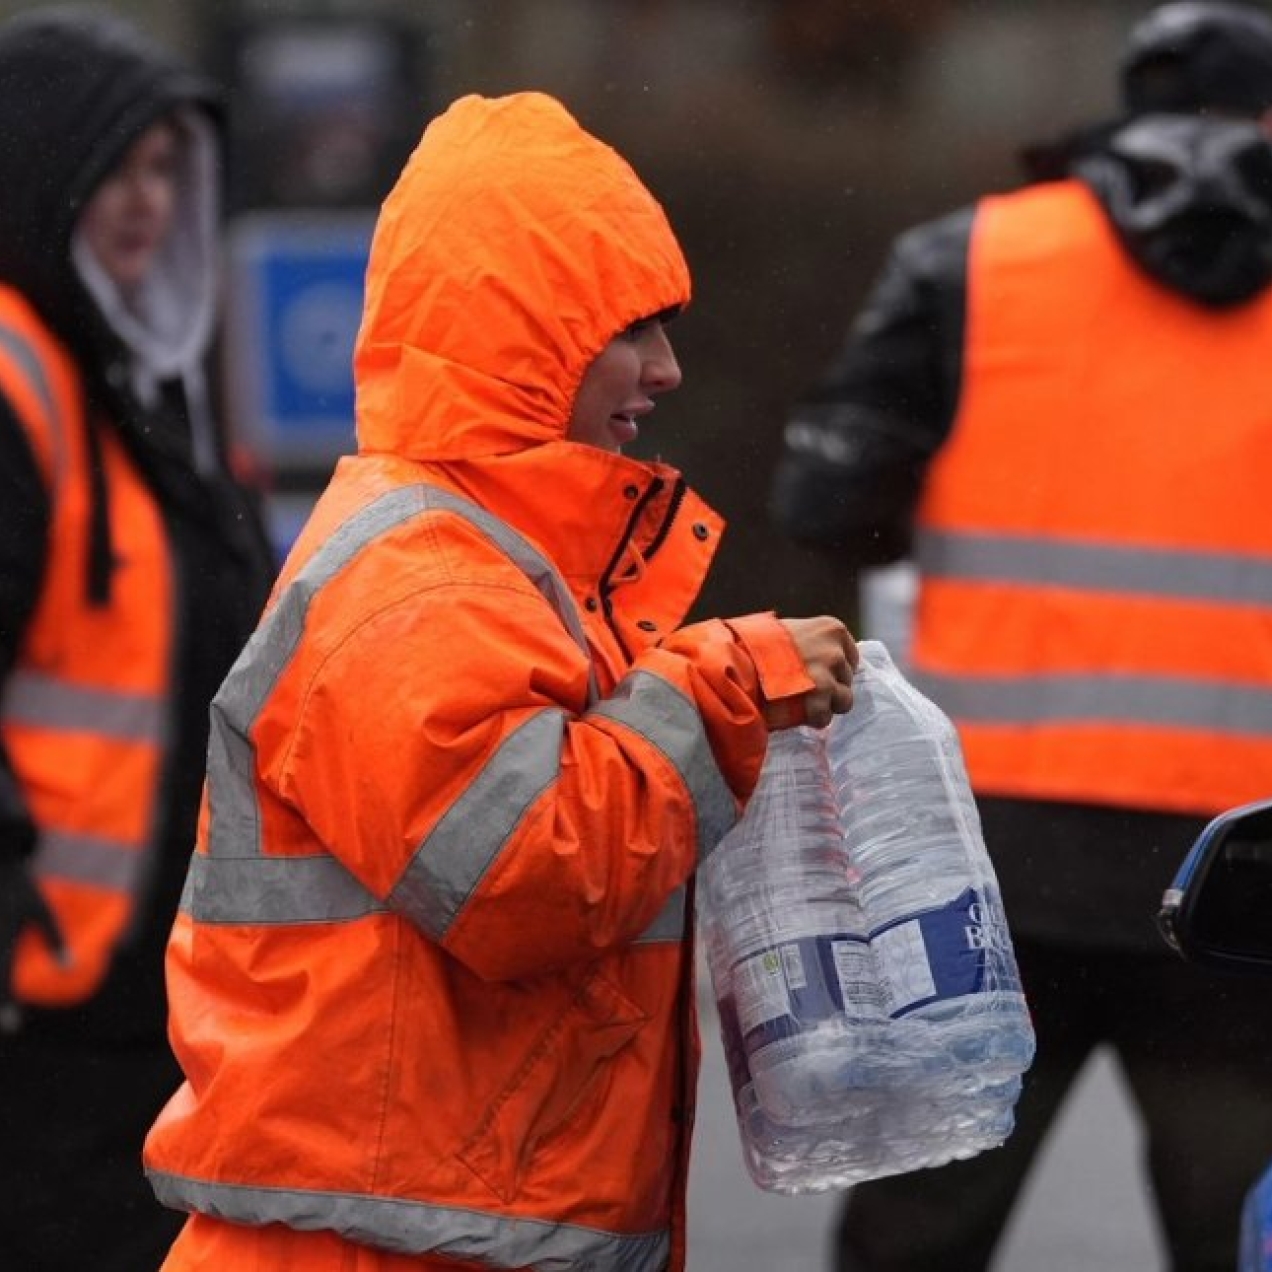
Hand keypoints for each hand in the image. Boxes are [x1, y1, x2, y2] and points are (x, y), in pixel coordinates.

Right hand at [0, 853, 62, 1034]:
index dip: (6, 1006)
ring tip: (4, 1006)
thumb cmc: (19, 885)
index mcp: (3, 937)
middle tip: (4, 1025)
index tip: (11, 1026)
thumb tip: (70, 967)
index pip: (4, 980)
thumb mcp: (40, 908)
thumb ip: (55, 937)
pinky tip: (1, 977)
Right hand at [766, 616, 858, 728]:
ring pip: (843, 701)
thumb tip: (819, 654)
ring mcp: (828, 679)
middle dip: (829, 686)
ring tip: (801, 701)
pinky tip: (792, 710)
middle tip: (803, 687)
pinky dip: (809, 719)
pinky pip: (823, 718)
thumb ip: (812, 641)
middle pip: (846, 679)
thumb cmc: (757, 643)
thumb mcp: (790, 629)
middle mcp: (835, 653)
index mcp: (832, 630)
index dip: (834, 669)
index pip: (850, 656)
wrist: (736, 663)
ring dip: (824, 704)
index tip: (816, 673)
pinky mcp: (819, 704)